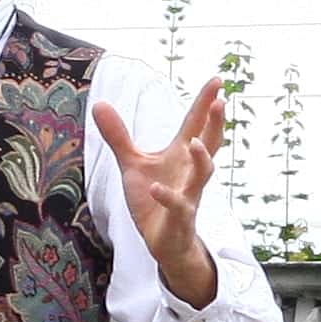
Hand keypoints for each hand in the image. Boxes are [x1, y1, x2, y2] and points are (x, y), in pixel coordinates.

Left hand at [100, 78, 224, 309]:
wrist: (162, 241)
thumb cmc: (152, 199)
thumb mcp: (132, 163)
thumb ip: (118, 136)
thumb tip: (100, 103)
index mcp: (181, 155)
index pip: (195, 124)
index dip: (205, 103)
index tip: (217, 81)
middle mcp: (189, 172)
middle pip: (209, 144)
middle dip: (215, 125)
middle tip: (220, 102)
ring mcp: (188, 194)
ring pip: (203, 175)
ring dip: (202, 160)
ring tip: (196, 144)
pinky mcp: (179, 217)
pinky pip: (177, 206)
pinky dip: (167, 196)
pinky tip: (156, 188)